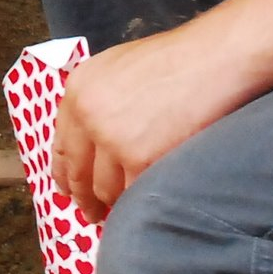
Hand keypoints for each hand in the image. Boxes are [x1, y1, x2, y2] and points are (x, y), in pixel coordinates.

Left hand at [49, 26, 261, 220]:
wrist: (211, 58)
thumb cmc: (173, 60)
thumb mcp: (116, 69)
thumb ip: (97, 101)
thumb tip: (91, 142)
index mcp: (78, 88)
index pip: (61, 144)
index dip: (63, 173)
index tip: (67, 190)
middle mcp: (87, 113)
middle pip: (78, 172)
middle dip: (84, 198)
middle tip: (91, 214)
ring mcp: (112, 138)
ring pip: (104, 190)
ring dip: (113, 204)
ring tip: (122, 212)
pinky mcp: (140, 159)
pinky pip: (132, 196)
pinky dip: (138, 204)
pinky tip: (143, 206)